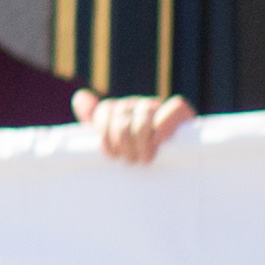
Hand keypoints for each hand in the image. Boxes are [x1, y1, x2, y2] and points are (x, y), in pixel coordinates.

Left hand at [72, 89, 194, 164]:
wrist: (172, 168)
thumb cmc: (136, 157)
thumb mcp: (113, 143)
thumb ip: (94, 122)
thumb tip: (80, 96)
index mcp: (121, 109)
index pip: (106, 109)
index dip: (104, 132)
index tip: (111, 154)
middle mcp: (139, 104)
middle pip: (123, 113)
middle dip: (124, 141)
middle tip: (131, 160)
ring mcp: (161, 108)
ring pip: (145, 112)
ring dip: (142, 139)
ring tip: (145, 158)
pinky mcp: (183, 115)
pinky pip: (175, 108)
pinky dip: (165, 124)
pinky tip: (159, 140)